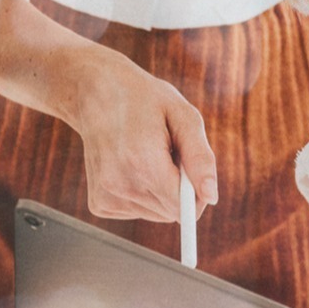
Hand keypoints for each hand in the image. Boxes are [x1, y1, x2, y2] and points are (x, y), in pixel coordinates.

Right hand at [66, 45, 217, 220]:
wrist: (97, 93)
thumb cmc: (146, 100)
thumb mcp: (183, 116)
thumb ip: (200, 158)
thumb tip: (211, 197)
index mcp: (142, 162)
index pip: (183, 207)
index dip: (196, 192)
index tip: (190, 168)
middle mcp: (119, 184)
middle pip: (172, 213)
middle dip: (178, 188)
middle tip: (167, 154)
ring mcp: (105, 196)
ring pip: (157, 214)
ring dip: (161, 190)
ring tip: (148, 156)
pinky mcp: (99, 204)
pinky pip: (139, 211)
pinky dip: (144, 193)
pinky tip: (132, 165)